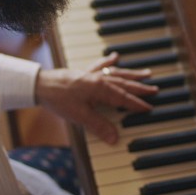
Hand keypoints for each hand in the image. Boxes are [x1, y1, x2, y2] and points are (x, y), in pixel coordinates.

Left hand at [35, 52, 156, 143]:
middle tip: (155, 89)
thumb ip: (99, 126)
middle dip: (141, 87)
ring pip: (118, 74)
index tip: (150, 107)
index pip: (125, 98)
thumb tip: (115, 138)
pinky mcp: (85, 73)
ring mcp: (93, 75)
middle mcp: (100, 79)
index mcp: (102, 89)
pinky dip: (109, 62)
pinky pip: (101, 65)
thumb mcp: (79, 116)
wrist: (40, 84)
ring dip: (132, 75)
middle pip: (125, 84)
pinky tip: (115, 57)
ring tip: (146, 73)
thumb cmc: (58, 98)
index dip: (138, 104)